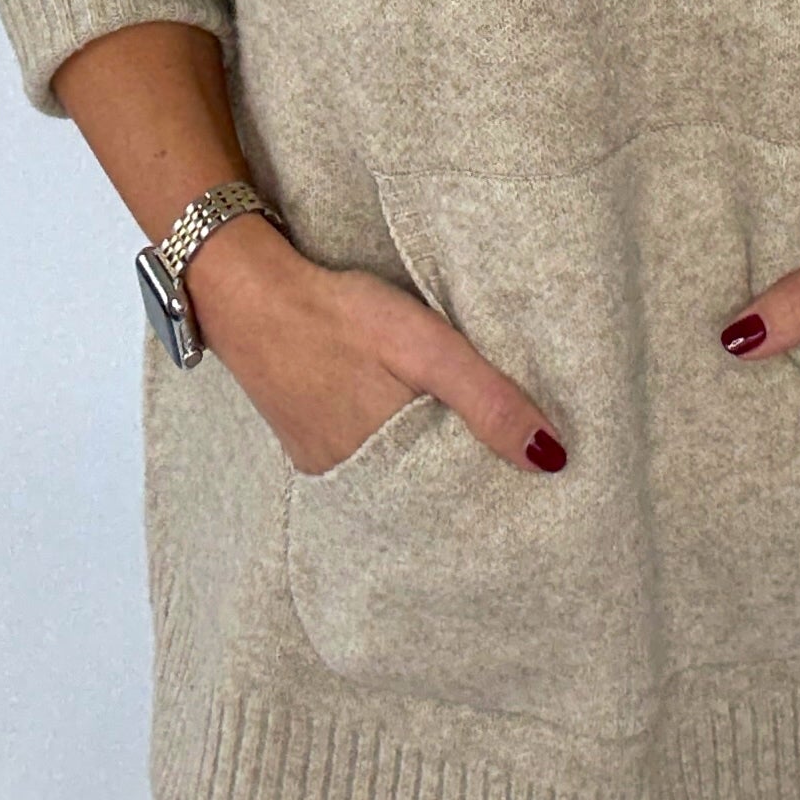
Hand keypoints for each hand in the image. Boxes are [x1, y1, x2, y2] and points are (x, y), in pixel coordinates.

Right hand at [184, 215, 569, 478]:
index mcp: (391, 463)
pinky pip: (368, 467)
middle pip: (431, 500)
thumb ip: (486, 398)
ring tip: (480, 459)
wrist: (249, 295)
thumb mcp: (424, 345)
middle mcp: (358, 480)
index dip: (500, 498)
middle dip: (471, 490)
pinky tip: (418, 434)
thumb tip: (550, 458)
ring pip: (398, 484)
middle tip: (521, 481)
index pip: (462, 504)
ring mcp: (330, 468)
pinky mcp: (313, 449)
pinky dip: (397, 457)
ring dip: (433, 472)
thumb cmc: (338, 315)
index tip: (542, 495)